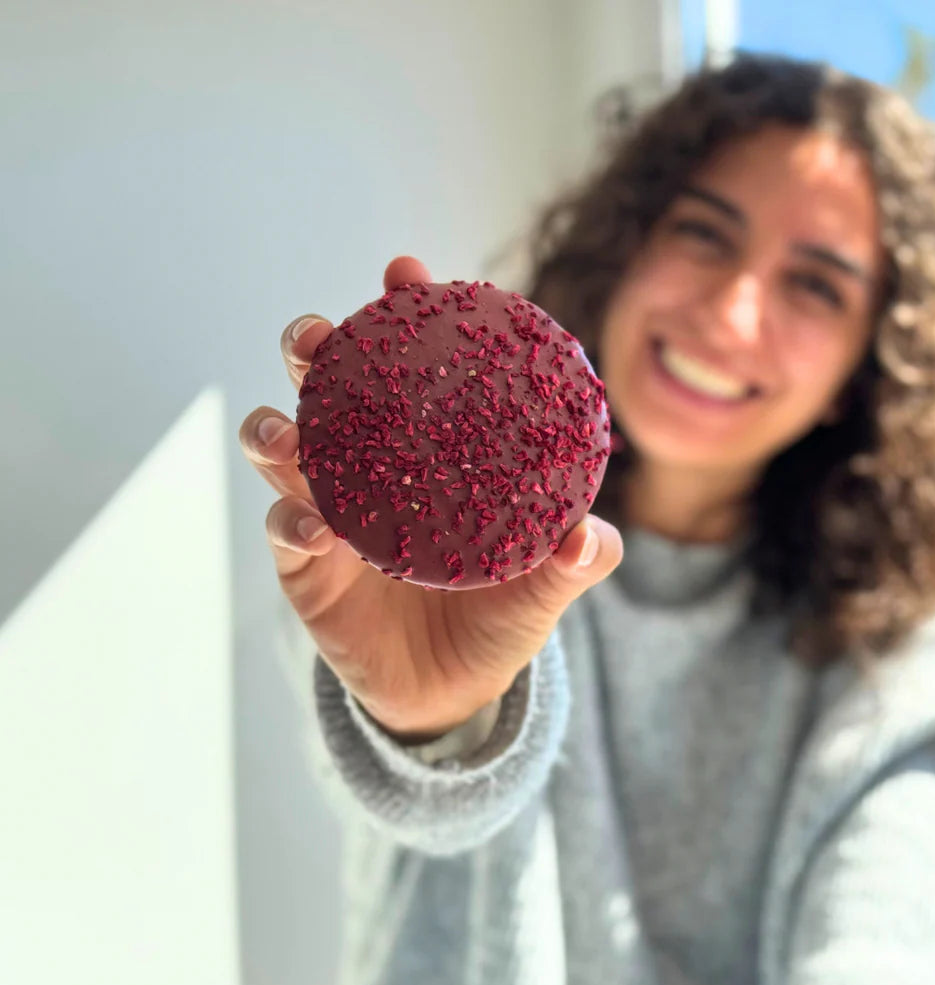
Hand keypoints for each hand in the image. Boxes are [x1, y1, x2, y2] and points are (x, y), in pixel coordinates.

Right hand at [238, 256, 622, 739]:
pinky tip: (315, 527)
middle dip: (311, 351)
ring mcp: (330, 510)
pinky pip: (284, 531)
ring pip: (283, 449)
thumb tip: (589, 536)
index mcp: (424, 450)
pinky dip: (291, 521)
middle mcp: (368, 466)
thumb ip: (573, 559)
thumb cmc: (500, 616)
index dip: (401, 313)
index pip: (406, 366)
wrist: (453, 691)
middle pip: (325, 388)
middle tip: (316, 337)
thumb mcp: (544, 584)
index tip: (405, 273)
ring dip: (274, 431)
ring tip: (287, 433)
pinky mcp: (306, 567)